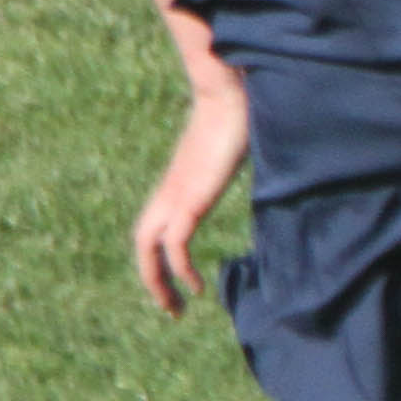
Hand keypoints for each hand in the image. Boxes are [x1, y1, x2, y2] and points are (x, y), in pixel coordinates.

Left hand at [129, 67, 248, 314]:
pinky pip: (174, 244)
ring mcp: (177, 195)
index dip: (161, 256)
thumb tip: (258, 161)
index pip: (155, 225)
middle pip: (143, 241)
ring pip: (150, 247)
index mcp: (179, 183)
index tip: (182, 280)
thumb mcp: (237, 148)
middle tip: (172, 308)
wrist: (228, 91)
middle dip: (153, 279)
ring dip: (159, 281)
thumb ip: (236, 162)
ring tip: (176, 308)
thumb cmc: (240, 112)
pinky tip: (198, 287)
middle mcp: (170, 192)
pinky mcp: (189, 198)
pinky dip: (180, 269)